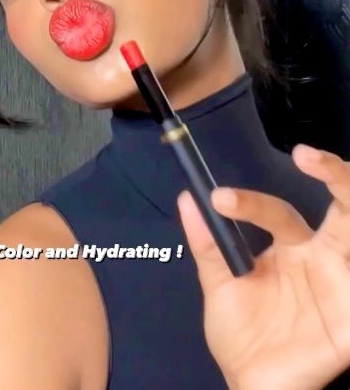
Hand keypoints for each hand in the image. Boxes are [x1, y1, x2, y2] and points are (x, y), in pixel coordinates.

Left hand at [177, 145, 349, 389]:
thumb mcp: (219, 287)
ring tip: (340, 180)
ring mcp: (342, 282)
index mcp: (292, 246)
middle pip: (342, 205)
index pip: (278, 212)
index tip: (218, 200)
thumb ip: (207, 245)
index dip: (251, 203)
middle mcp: (323, 256)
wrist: (253, 386)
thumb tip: (188, 198)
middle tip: (307, 156)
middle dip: (335, 174)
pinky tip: (348, 262)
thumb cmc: (243, 336)